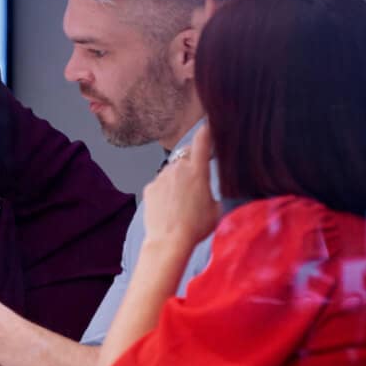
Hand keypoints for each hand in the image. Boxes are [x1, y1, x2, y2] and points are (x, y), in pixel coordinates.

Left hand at [141, 122, 219, 248]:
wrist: (169, 241)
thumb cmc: (196, 228)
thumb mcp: (217, 209)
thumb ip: (213, 191)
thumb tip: (210, 190)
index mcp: (198, 171)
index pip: (202, 140)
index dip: (206, 130)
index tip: (208, 123)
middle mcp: (178, 169)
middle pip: (186, 155)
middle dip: (192, 160)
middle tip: (196, 178)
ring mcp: (161, 177)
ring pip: (172, 170)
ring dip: (178, 178)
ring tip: (182, 201)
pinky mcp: (149, 187)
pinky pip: (160, 183)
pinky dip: (165, 189)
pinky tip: (169, 206)